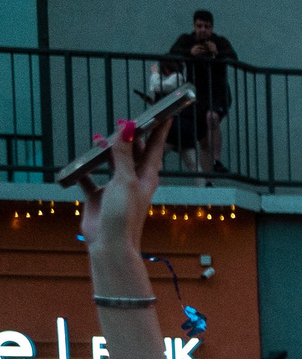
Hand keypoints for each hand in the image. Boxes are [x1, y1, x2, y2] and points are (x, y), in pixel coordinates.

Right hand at [76, 110, 171, 264]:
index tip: (166, 114)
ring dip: (105, 151)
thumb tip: (127, 128)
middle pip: (133, 153)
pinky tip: (78, 164)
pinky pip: (88, 179)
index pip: (155, 148)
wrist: (109, 244)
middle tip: (127, 120)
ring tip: (100, 137)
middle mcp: (132, 180)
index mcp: (146, 176)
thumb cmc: (124, 214)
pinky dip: (83, 171)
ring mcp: (115, 188)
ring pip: (110, 163)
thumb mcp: (124, 180)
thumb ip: (124, 154)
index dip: (160, 131)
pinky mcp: (98, 196)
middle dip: (130, 138)